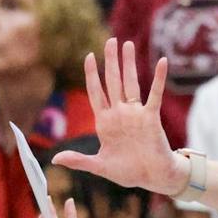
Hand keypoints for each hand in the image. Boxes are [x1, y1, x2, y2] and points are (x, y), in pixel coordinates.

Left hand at [52, 38, 186, 196]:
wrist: (152, 177)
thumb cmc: (128, 172)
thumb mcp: (99, 166)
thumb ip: (79, 160)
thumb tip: (55, 159)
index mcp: (105, 122)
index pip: (96, 92)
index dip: (92, 75)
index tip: (89, 56)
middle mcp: (120, 113)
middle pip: (113, 82)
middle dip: (111, 61)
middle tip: (110, 40)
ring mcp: (135, 114)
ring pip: (131, 83)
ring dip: (128, 64)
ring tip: (126, 44)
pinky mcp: (151, 118)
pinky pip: (154, 95)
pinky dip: (158, 79)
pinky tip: (162, 62)